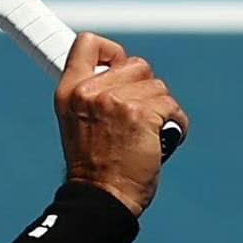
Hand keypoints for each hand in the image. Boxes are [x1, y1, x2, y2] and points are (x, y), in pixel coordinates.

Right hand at [55, 34, 188, 217]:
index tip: (117, 67)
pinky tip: (157, 145)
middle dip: (144, 90)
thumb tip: (122, 69)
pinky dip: (174, 127)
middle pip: (137, 64)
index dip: (111, 51)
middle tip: (131, 122)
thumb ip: (94, 94)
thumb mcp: (79, 123)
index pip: (88, 44)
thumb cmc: (95, 167)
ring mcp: (115, 101)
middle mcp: (89, 92)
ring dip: (160, 111)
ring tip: (143, 137)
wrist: (101, 199)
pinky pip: (172, 108)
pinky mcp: (141, 114)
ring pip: (159, 87)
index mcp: (69, 91)